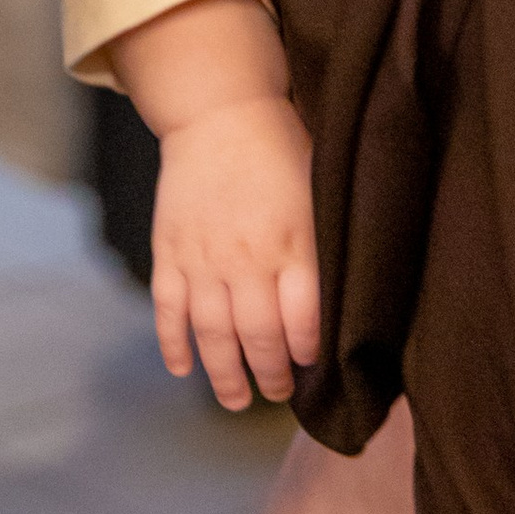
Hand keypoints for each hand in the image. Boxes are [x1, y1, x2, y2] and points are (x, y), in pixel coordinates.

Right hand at [150, 94, 321, 409]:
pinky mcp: (170, 250)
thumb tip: (347, 299)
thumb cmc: (281, 152)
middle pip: (258, 335)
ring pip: (212, 333)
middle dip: (271, 375)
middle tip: (278, 393)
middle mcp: (245, 256)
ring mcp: (202, 257)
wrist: (220, 113)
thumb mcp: (319, 193)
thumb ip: (324, 247)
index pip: (302, 318)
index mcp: (290, 241)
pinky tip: (183, 369)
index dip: (308, 351)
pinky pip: (168, 309)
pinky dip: (173, 344)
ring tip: (237, 400)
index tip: (312, 366)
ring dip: (224, 375)